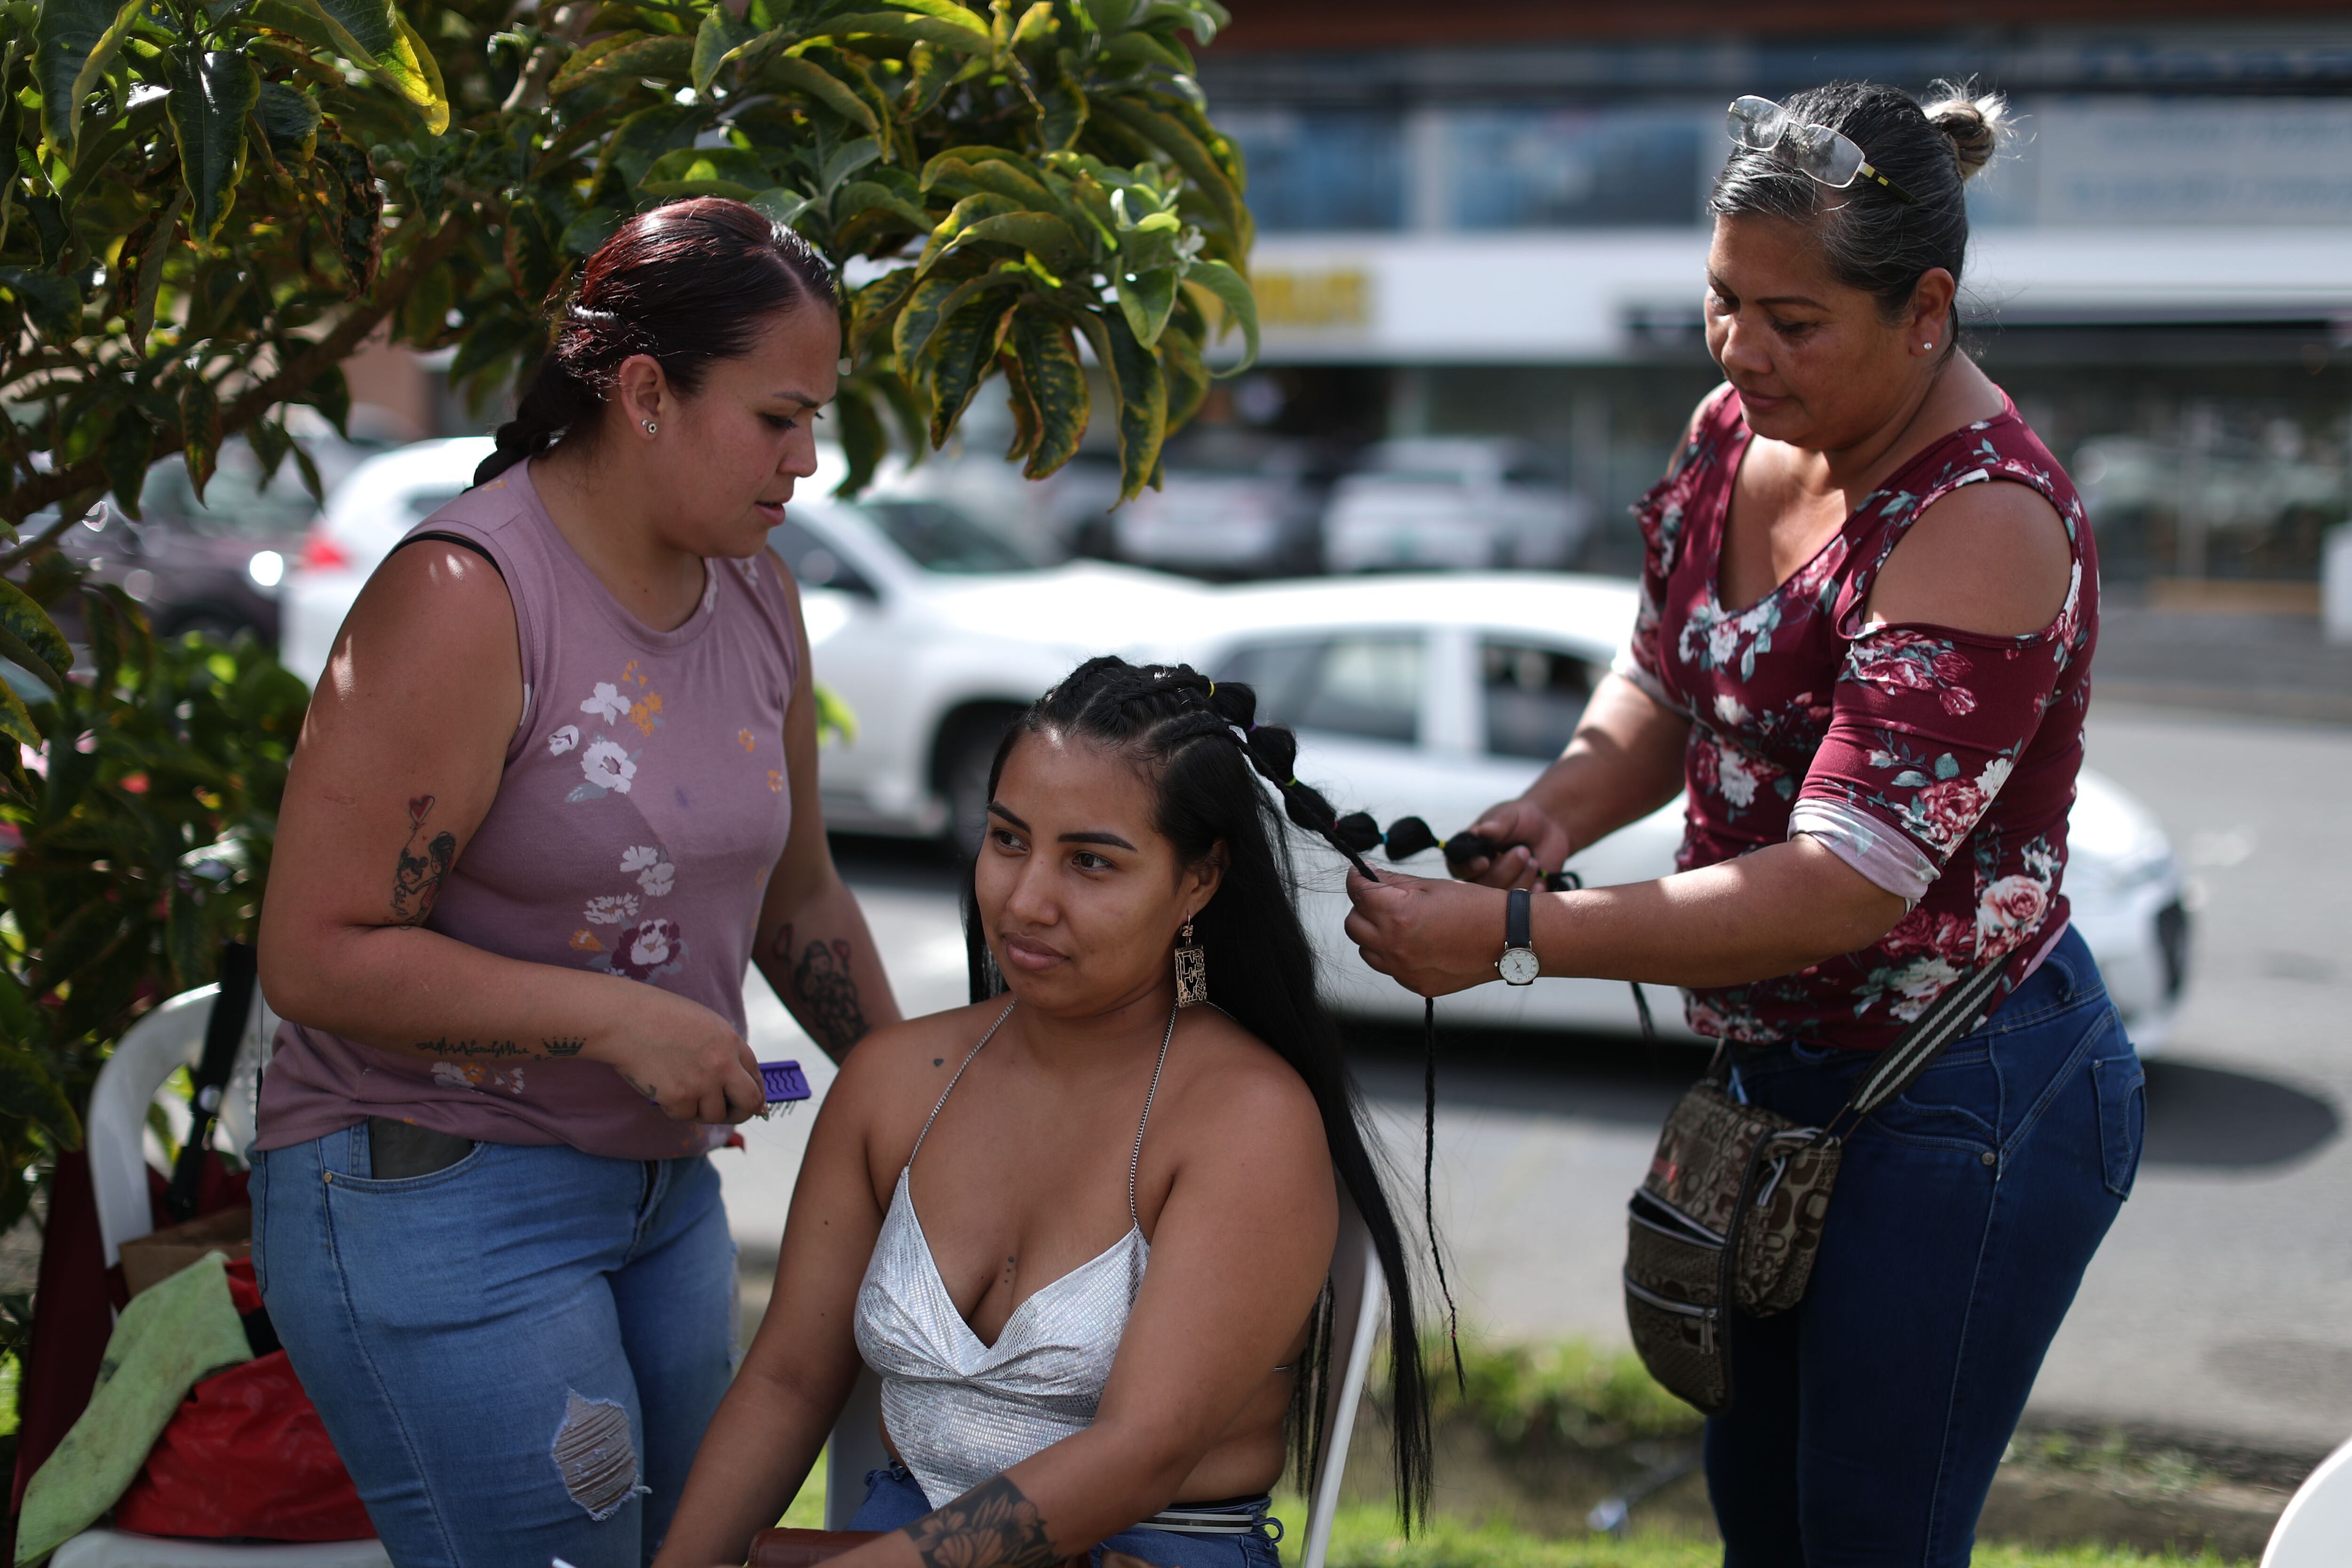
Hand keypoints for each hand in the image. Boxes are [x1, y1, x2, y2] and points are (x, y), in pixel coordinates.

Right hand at [593, 989, 765, 1124]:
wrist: (626, 1020)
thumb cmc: (659, 1017)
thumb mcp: (704, 1024)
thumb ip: (722, 1050)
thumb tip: (734, 1079)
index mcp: (731, 1041)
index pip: (756, 1075)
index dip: (755, 1091)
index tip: (752, 1102)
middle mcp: (723, 1064)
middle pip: (749, 1102)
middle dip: (742, 1112)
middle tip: (729, 1112)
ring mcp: (702, 1083)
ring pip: (713, 1114)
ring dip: (700, 1109)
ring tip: (682, 1090)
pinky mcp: (678, 1098)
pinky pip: (684, 1116)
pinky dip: (674, 1108)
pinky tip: (663, 1088)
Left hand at [1343, 869, 1515, 997]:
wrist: (1508, 938)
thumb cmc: (1475, 906)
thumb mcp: (1432, 885)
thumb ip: (1392, 881)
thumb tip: (1365, 875)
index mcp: (1399, 915)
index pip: (1357, 893)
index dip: (1357, 879)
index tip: (1361, 875)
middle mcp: (1396, 946)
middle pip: (1353, 924)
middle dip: (1363, 908)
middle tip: (1382, 899)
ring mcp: (1404, 970)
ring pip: (1366, 950)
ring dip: (1374, 934)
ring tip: (1401, 923)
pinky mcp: (1415, 984)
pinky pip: (1389, 968)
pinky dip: (1393, 954)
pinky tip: (1416, 943)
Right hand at [1449, 798, 1571, 889]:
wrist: (1549, 826)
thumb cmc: (1521, 818)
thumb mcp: (1509, 815)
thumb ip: (1497, 824)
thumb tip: (1482, 831)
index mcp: (1469, 853)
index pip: (1458, 867)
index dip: (1469, 868)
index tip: (1485, 862)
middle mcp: (1480, 874)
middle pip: (1483, 886)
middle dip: (1505, 870)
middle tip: (1523, 851)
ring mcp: (1499, 888)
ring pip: (1503, 898)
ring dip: (1522, 878)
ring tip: (1533, 861)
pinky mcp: (1519, 898)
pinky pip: (1523, 906)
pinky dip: (1533, 892)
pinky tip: (1540, 878)